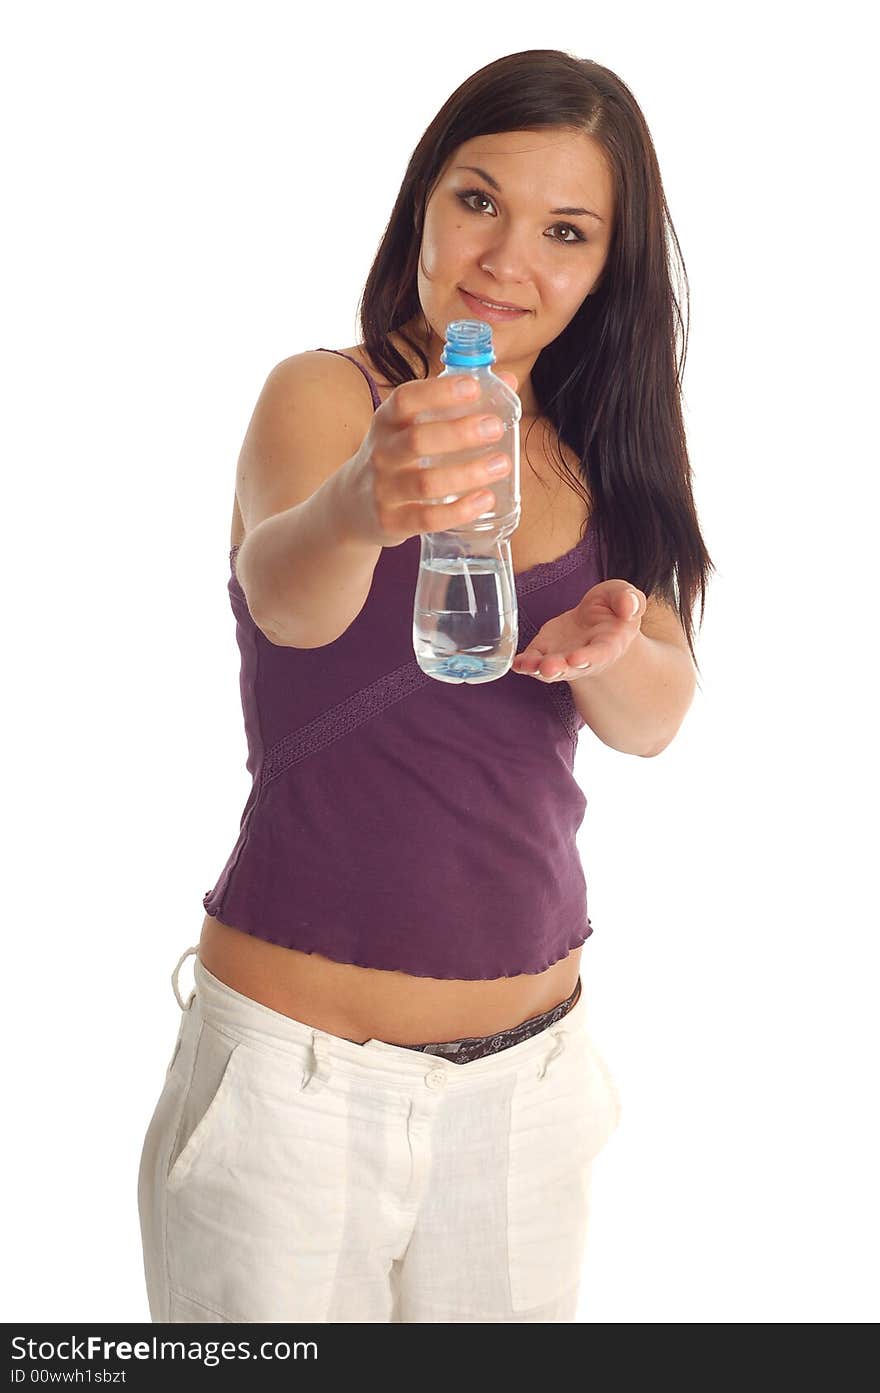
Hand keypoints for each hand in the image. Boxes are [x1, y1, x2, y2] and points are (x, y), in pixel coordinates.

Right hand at [344, 368, 518, 548]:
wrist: (353, 505)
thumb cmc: (396, 457)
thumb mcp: (410, 427)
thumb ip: (455, 404)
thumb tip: (509, 382)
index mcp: (387, 421)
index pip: (406, 400)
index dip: (439, 392)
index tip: (473, 387)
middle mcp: (382, 453)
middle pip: (419, 440)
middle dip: (460, 432)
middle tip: (495, 428)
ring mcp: (384, 490)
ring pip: (427, 482)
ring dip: (468, 473)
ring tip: (502, 464)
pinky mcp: (392, 522)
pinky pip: (428, 518)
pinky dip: (460, 510)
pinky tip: (486, 498)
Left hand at [512, 579, 645, 681]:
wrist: (597, 619)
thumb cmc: (613, 608)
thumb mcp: (623, 595)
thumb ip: (629, 599)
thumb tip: (628, 607)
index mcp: (609, 644)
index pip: (600, 653)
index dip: (589, 657)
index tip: (576, 658)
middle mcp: (585, 657)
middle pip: (572, 667)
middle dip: (560, 668)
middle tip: (548, 668)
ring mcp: (563, 657)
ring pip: (550, 668)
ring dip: (538, 668)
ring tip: (527, 665)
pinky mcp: (545, 650)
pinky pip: (533, 660)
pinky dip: (524, 663)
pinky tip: (515, 663)